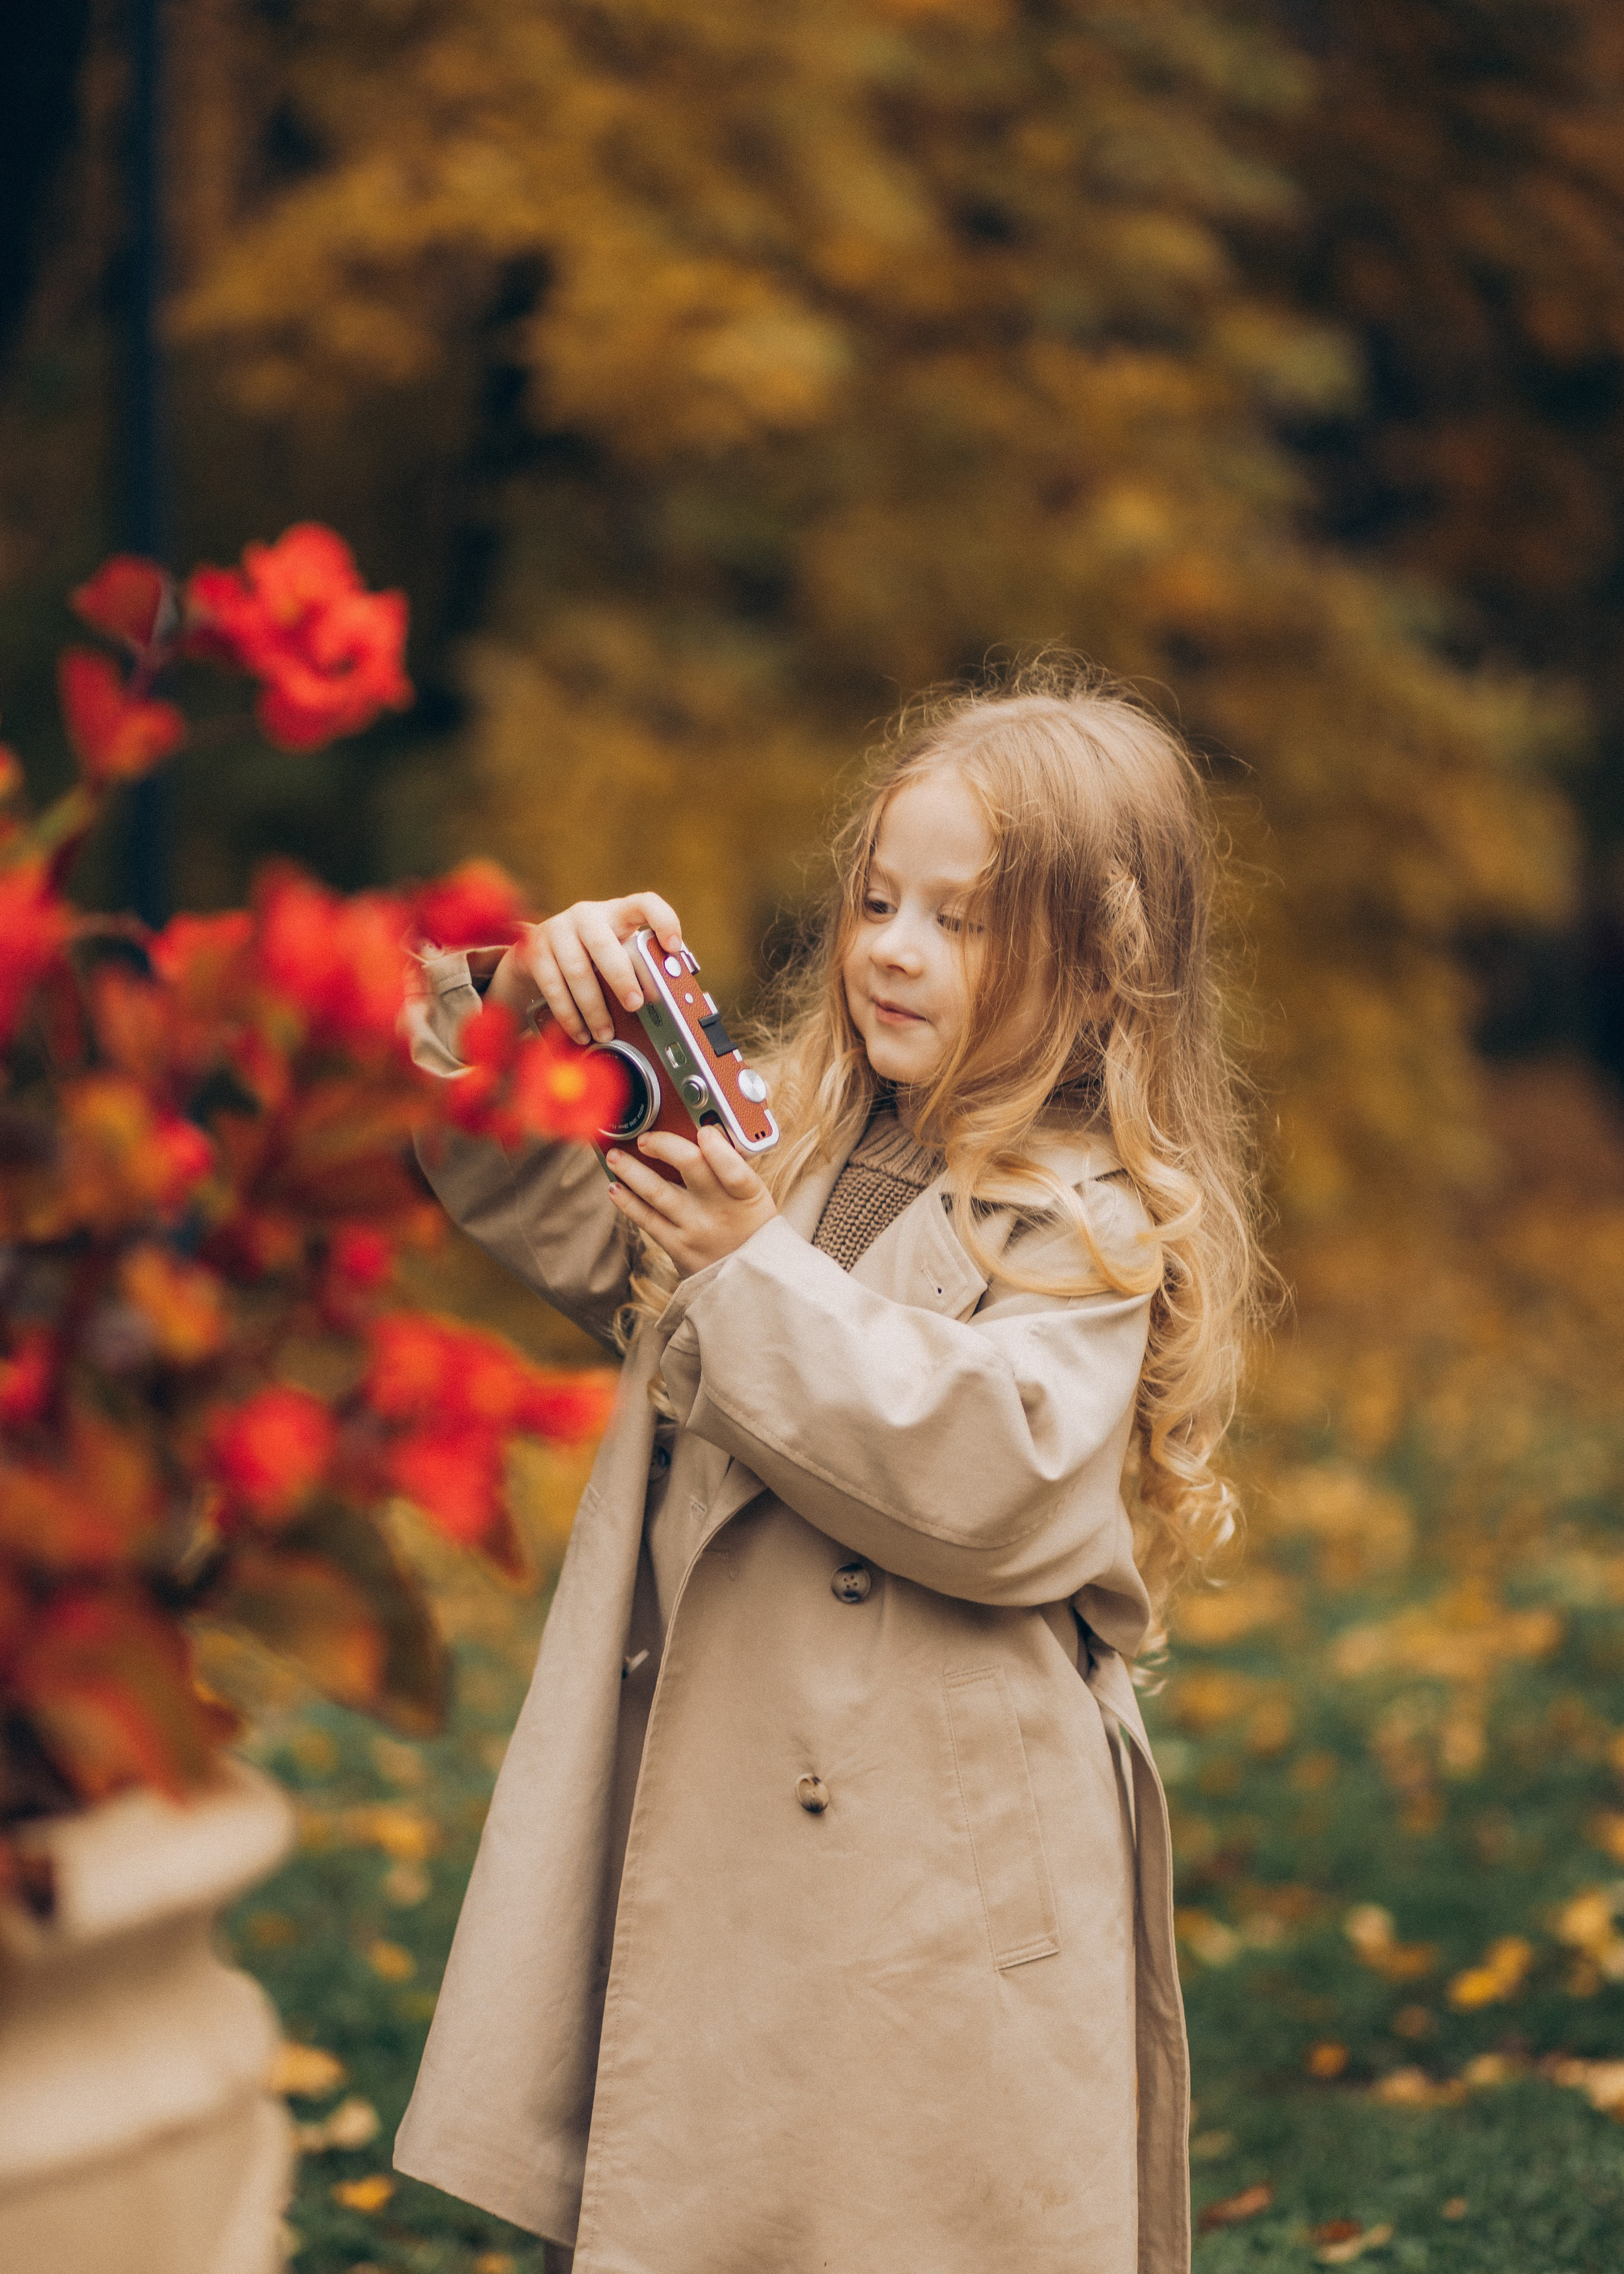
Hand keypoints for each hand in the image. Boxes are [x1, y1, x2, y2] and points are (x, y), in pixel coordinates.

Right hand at [487, 892, 683, 1042]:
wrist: (537, 949)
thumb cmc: (590, 954)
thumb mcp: (616, 950)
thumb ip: (639, 963)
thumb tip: (669, 995)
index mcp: (616, 912)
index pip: (644, 904)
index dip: (663, 921)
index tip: (673, 946)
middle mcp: (586, 915)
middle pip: (604, 944)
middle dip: (621, 978)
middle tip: (635, 1004)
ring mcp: (557, 931)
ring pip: (577, 971)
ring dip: (594, 1008)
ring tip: (606, 1032)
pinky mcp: (535, 951)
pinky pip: (553, 986)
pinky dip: (569, 1015)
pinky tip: (580, 1032)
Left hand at [605, 1125, 776, 1276]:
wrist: (747, 1281)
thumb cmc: (749, 1227)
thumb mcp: (753, 1199)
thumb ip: (732, 1169)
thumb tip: (702, 1133)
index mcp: (747, 1196)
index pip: (735, 1170)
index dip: (718, 1149)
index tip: (703, 1132)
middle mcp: (720, 1211)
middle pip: (692, 1169)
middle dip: (665, 1146)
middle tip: (646, 1138)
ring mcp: (695, 1229)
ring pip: (658, 1192)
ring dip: (632, 1171)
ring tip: (615, 1156)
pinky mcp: (676, 1247)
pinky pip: (647, 1220)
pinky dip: (628, 1201)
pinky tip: (615, 1187)